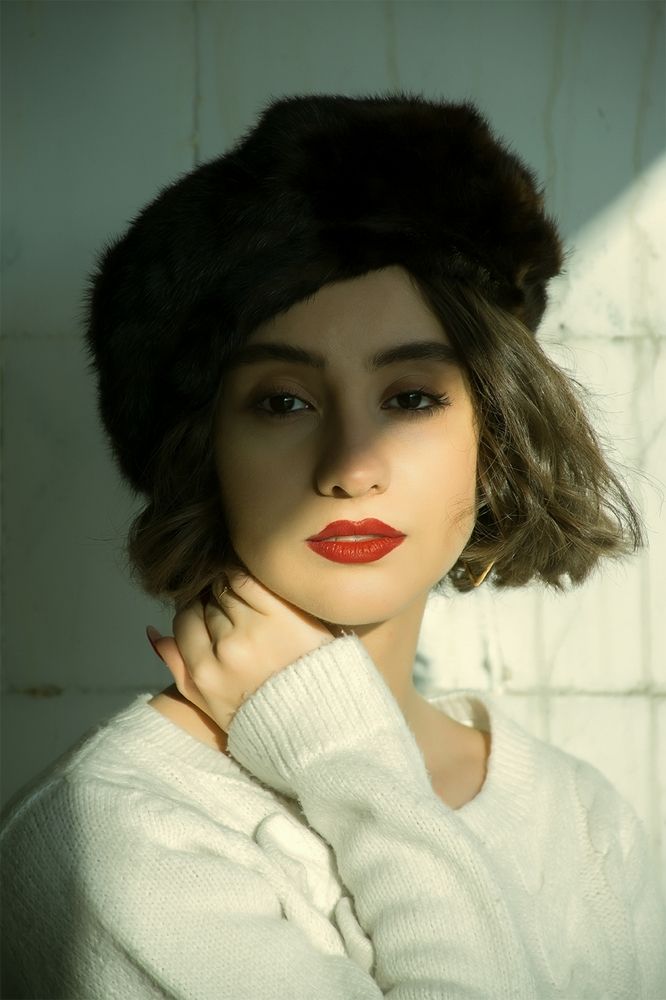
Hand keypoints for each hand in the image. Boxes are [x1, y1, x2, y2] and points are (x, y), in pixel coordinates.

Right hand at [148, 568, 337, 732]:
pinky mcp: (283, 611)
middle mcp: (226, 650)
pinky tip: (261, 588)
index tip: (210, 614)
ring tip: (252, 604)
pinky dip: (249, 577)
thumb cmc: (266, 712)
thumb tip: (154, 632)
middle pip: (205, 602)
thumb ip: (179, 670)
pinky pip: (249, 578)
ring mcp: (255, 629)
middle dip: (216, 603)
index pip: (184, 620)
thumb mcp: (213, 706)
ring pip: (225, 587)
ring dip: (233, 588)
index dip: (195, 613)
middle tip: (236, 612)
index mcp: (205, 673)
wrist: (324, 717)